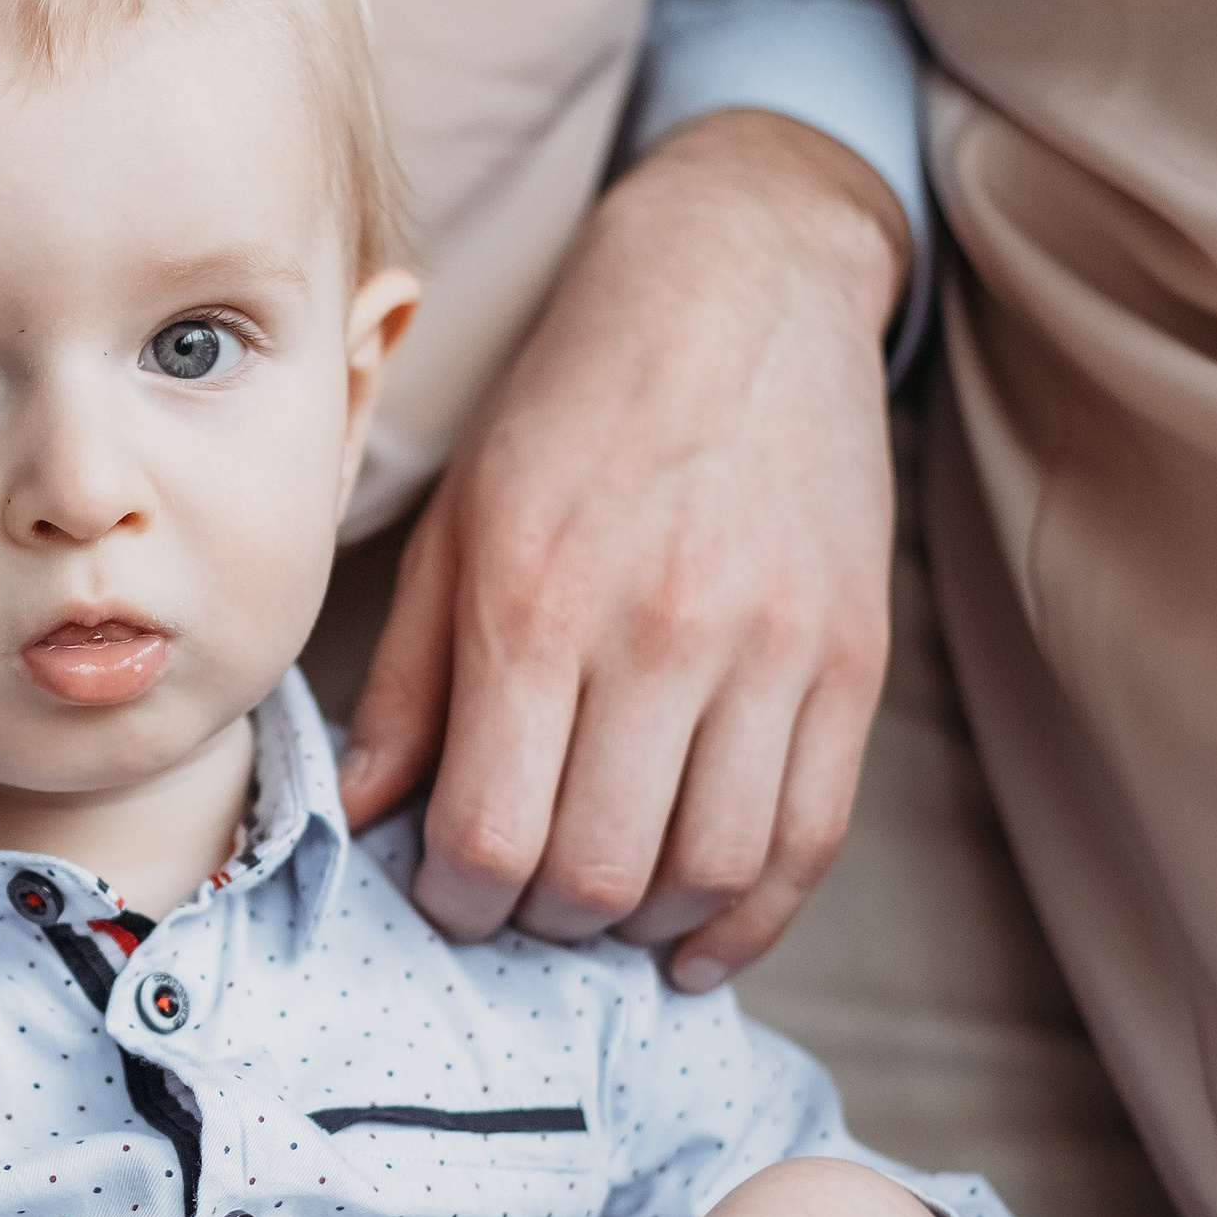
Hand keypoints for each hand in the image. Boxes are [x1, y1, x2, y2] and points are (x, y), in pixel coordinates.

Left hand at [339, 113, 903, 984]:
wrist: (744, 282)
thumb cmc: (574, 404)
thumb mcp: (456, 521)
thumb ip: (407, 680)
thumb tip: (363, 815)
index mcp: (537, 601)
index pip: (493, 832)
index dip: (460, 898)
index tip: (448, 887)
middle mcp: (662, 633)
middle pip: (601, 875)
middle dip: (544, 921)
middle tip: (520, 901)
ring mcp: (773, 651)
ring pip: (710, 872)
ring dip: (646, 928)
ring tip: (604, 911)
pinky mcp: (852, 659)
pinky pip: (810, 836)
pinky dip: (753, 915)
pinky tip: (698, 935)